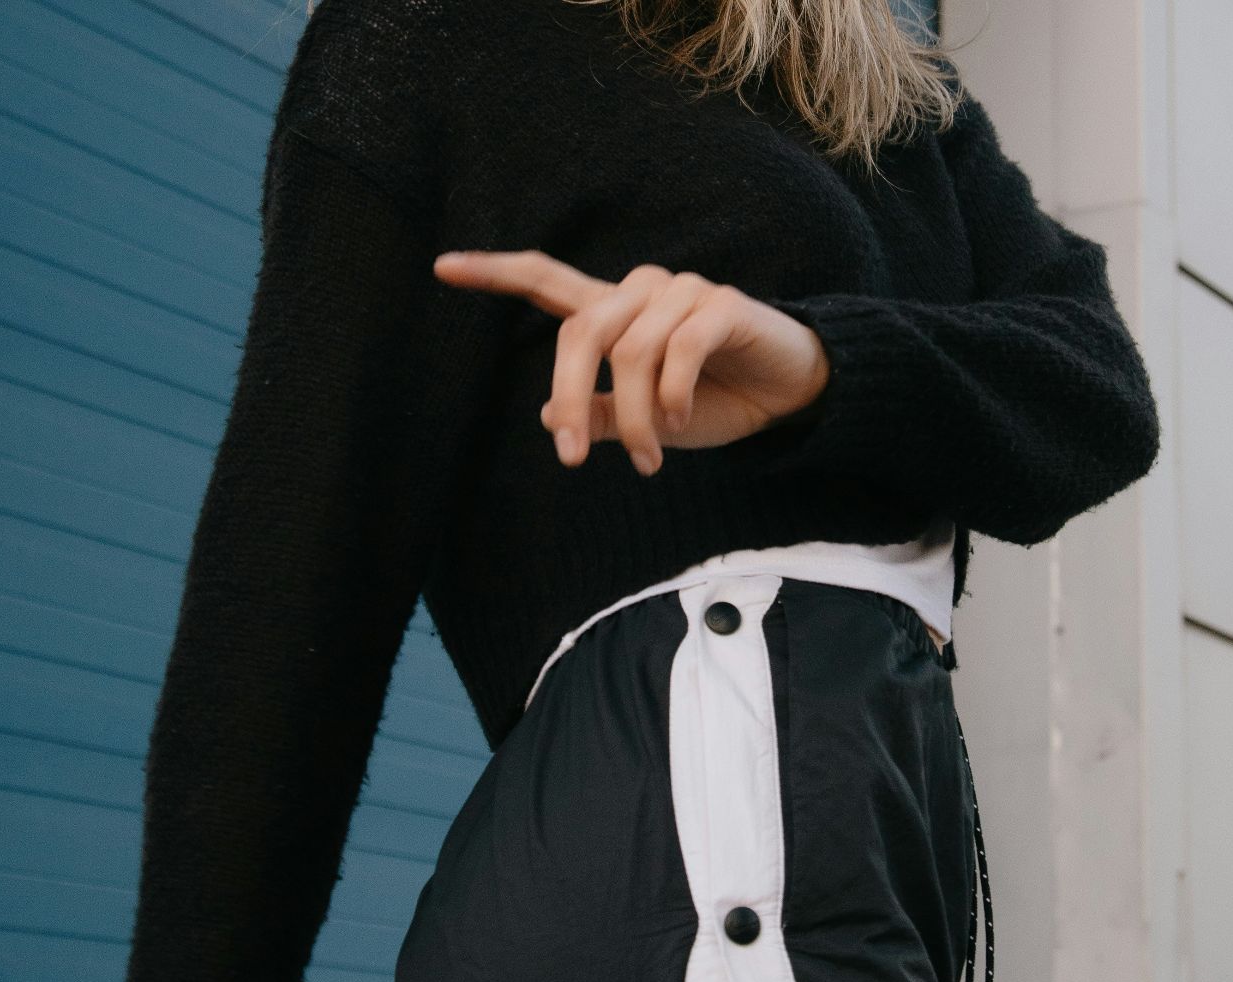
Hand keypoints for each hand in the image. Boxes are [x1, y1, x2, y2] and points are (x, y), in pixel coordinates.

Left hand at [432, 249, 829, 475]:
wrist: (790, 398)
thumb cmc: (714, 404)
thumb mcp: (649, 423)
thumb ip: (603, 415)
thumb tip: (547, 416)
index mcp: (615, 314)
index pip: (547, 280)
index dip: (495, 273)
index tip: (442, 268)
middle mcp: (642, 293)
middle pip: (582, 331)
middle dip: (570, 397)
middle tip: (571, 458)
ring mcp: (684, 293)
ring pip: (631, 351)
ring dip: (636, 417)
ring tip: (648, 462)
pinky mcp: (724, 305)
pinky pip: (680, 348)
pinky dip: (673, 394)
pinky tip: (680, 423)